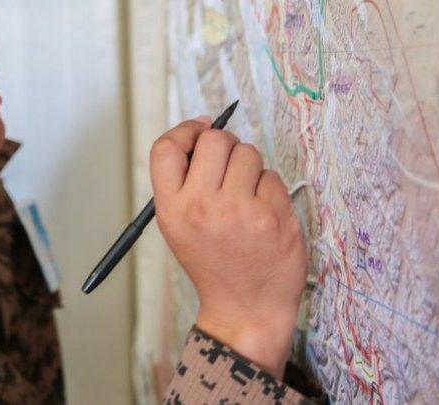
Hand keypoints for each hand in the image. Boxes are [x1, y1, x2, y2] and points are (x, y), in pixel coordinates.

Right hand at [149, 117, 307, 377]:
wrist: (245, 309)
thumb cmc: (213, 262)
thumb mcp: (178, 226)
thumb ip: (183, 181)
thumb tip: (204, 128)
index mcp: (172, 210)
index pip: (165, 149)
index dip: (184, 130)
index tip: (199, 130)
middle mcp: (202, 207)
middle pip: (214, 141)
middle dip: (225, 146)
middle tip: (229, 167)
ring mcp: (239, 210)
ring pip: (248, 153)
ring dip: (250, 167)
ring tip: (246, 196)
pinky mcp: (273, 215)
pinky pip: (272, 176)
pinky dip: (269, 189)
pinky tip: (263, 213)